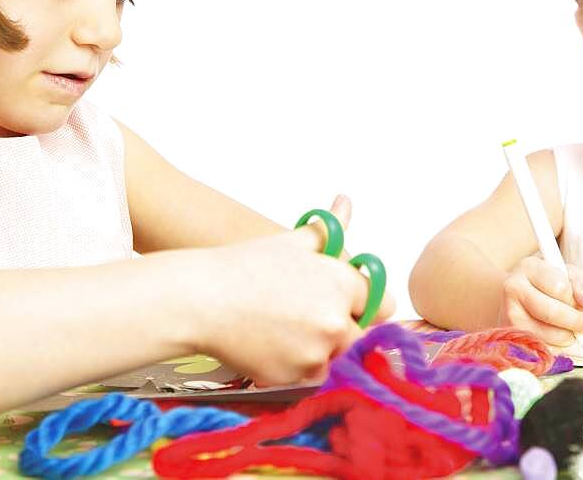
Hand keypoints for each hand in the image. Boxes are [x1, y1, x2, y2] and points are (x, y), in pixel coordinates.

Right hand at [188, 195, 394, 384]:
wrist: (200, 300)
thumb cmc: (243, 267)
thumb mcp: (292, 241)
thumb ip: (330, 230)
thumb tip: (345, 203)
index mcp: (343, 284)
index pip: (382, 304)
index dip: (364, 303)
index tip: (347, 302)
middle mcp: (336, 321)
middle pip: (361, 336)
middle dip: (342, 328)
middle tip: (306, 315)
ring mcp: (316, 354)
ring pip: (334, 358)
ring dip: (319, 349)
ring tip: (284, 326)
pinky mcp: (295, 378)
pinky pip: (308, 376)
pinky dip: (296, 365)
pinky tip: (271, 342)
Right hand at [498, 257, 582, 346]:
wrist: (516, 295)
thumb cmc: (547, 283)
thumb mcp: (567, 274)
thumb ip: (582, 283)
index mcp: (529, 267)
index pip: (560, 287)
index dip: (575, 298)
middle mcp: (514, 287)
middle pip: (551, 312)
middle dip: (576, 322)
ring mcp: (509, 312)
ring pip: (547, 334)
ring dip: (566, 335)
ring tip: (569, 329)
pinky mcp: (511, 333)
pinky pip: (542, 347)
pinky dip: (556, 346)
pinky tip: (557, 336)